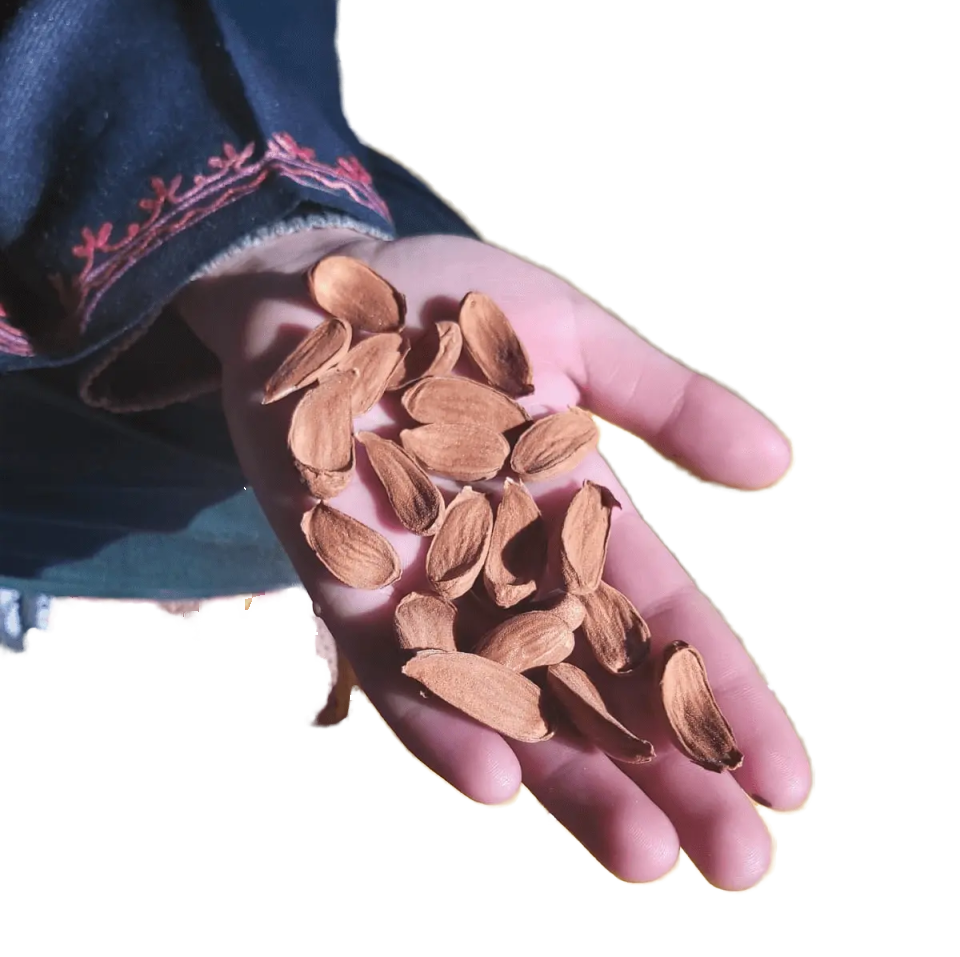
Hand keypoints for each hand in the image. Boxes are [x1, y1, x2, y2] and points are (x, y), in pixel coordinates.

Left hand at [176, 228, 810, 888]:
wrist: (317, 289)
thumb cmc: (450, 302)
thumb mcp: (574, 335)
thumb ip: (667, 401)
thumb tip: (782, 464)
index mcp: (574, 514)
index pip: (663, 621)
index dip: (727, 695)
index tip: (790, 780)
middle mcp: (503, 564)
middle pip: (593, 684)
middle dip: (665, 771)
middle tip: (741, 865)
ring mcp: (422, 578)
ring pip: (503, 696)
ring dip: (567, 778)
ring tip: (642, 858)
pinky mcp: (339, 571)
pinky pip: (390, 659)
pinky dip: (438, 718)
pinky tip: (496, 782)